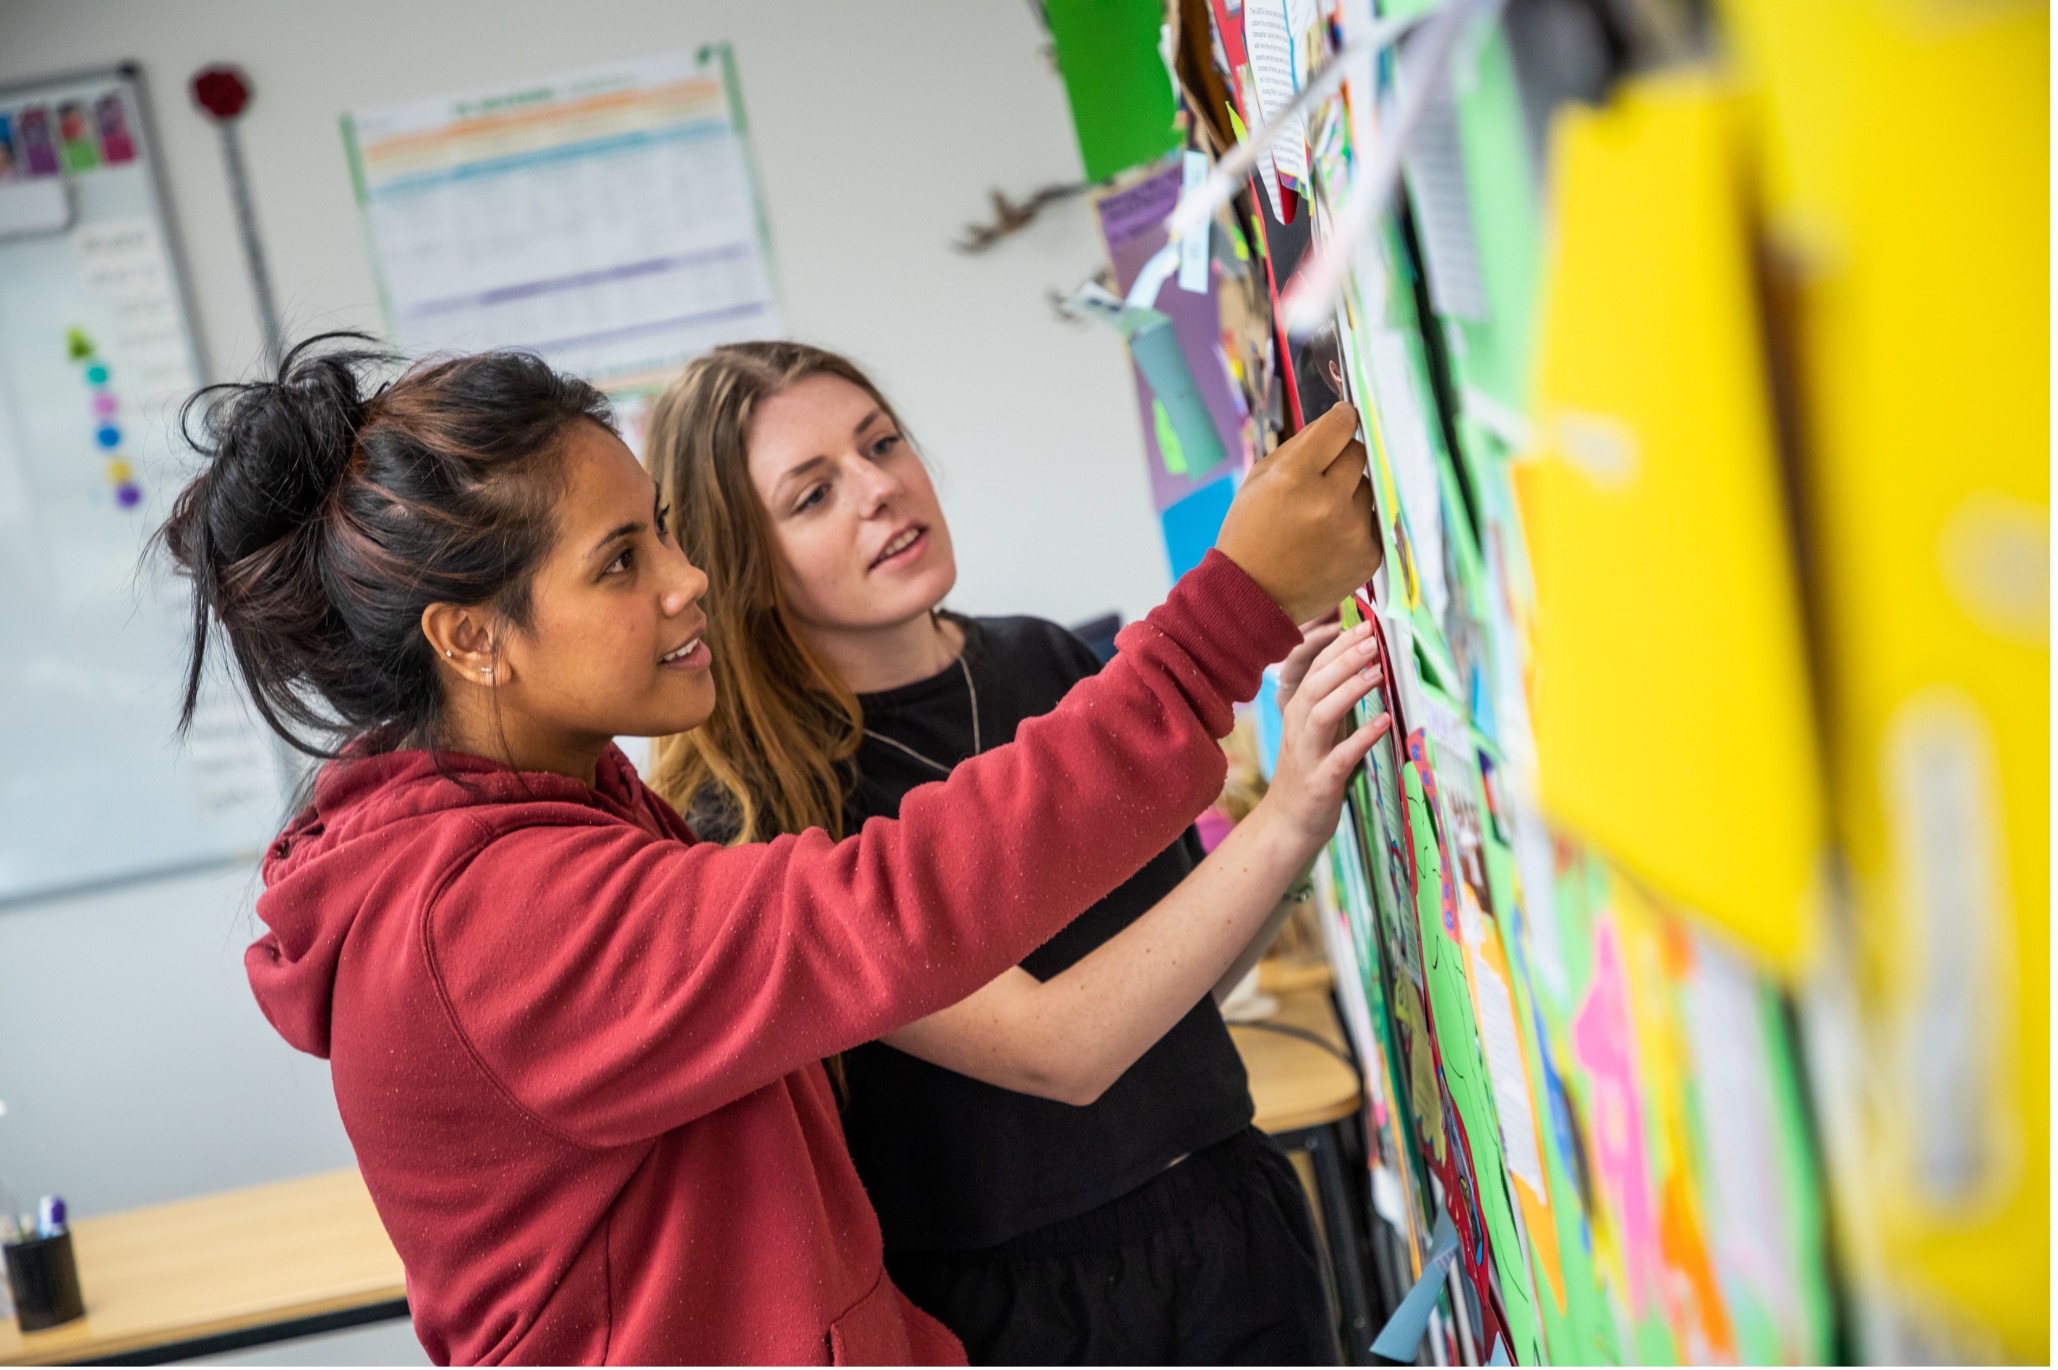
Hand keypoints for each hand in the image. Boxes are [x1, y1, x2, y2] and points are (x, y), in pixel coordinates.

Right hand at [1214, 403, 1382, 621]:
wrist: (1254, 597)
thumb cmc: (1251, 534)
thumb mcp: (1258, 481)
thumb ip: (1298, 446)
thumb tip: (1339, 421)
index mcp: (1293, 477)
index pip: (1339, 427)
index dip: (1342, 418)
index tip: (1344, 418)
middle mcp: (1327, 501)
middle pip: (1358, 454)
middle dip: (1341, 459)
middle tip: (1320, 479)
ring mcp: (1352, 530)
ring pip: (1368, 486)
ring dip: (1349, 493)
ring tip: (1320, 517)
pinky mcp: (1369, 555)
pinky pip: (1373, 519)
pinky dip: (1356, 523)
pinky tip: (1330, 538)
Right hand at [1253, 619, 1389, 855]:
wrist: (1287, 824)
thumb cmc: (1309, 772)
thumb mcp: (1318, 731)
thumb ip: (1334, 701)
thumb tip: (1364, 668)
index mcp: (1297, 711)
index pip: (1314, 668)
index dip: (1338, 644)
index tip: (1364, 624)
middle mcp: (1297, 727)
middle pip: (1316, 683)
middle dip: (1345, 658)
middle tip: (1374, 639)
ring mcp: (1307, 754)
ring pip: (1322, 712)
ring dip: (1351, 690)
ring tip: (1378, 673)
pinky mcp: (1320, 781)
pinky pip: (1341, 755)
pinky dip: (1363, 736)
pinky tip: (1384, 721)